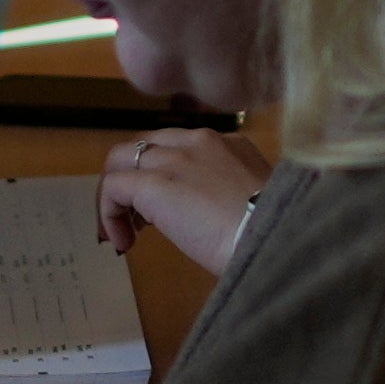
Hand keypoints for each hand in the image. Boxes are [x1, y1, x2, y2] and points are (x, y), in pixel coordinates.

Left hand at [96, 129, 262, 271]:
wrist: (276, 239)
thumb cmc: (275, 233)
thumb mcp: (255, 202)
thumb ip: (227, 195)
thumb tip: (202, 216)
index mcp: (228, 145)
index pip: (177, 146)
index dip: (161, 176)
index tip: (162, 213)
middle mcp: (199, 140)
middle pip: (144, 146)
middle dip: (132, 181)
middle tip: (136, 223)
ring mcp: (176, 157)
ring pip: (120, 159)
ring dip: (114, 197)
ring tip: (123, 234)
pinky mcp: (155, 182)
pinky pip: (112, 187)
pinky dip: (108, 214)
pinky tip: (123, 242)